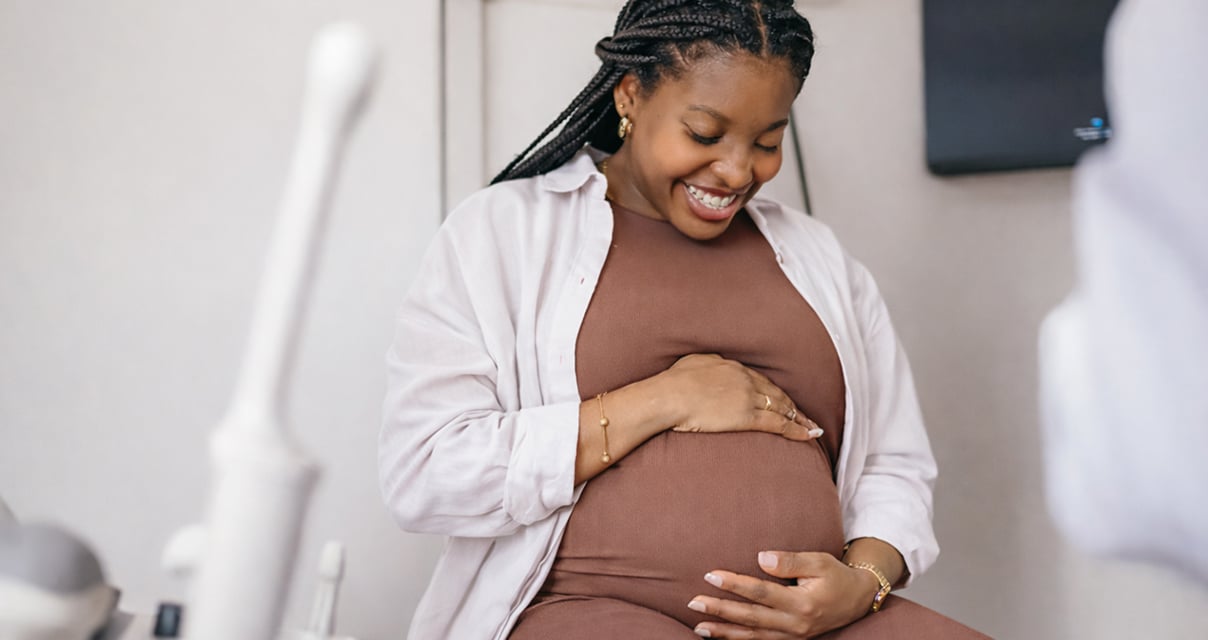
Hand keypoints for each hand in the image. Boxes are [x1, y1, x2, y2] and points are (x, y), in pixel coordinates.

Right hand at [659, 354, 821, 441]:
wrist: (668, 396)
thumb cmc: (672, 382)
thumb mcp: (692, 364)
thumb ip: (708, 366)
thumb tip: (711, 368)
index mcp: (732, 367)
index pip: (761, 380)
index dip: (774, 392)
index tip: (782, 400)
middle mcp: (745, 379)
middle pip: (776, 393)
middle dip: (793, 405)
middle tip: (805, 416)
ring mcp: (748, 397)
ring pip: (782, 408)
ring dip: (800, 418)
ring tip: (812, 428)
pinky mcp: (747, 417)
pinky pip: (779, 424)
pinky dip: (797, 429)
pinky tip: (808, 435)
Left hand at [687, 551, 877, 638]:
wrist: (858, 600)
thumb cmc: (836, 576)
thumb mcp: (819, 561)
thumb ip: (790, 561)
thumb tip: (761, 558)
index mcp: (802, 604)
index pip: (761, 593)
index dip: (735, 584)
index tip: (711, 575)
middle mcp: (796, 625)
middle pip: (751, 618)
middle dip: (721, 610)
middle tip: (694, 602)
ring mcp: (793, 636)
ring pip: (753, 636)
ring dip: (724, 632)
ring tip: (698, 626)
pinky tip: (721, 637)